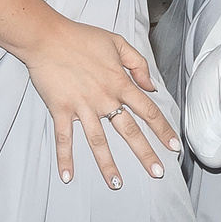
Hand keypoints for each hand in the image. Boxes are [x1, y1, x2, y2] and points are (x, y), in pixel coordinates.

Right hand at [24, 18, 181, 189]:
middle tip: (158, 172)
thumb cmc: (82, 38)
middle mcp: (105, 99)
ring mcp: (82, 107)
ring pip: (98, 141)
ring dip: (107, 164)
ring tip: (116, 183)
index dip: (163, 129)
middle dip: (145, 153)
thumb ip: (138, 64)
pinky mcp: (60, 110)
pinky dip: (65, 158)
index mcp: (120, 83)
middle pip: (129, 131)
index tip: (173, 146)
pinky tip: (67, 176)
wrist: (47, 37)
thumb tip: (151, 86)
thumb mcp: (118, 43)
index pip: (148, 111)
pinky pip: (64, 138)